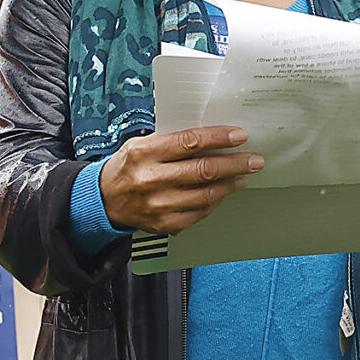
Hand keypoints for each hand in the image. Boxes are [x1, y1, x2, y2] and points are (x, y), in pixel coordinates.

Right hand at [98, 127, 263, 235]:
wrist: (105, 199)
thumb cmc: (128, 166)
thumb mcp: (141, 144)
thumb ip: (171, 142)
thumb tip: (212, 139)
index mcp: (143, 153)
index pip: (189, 142)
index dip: (218, 138)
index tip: (239, 135)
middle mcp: (150, 179)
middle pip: (203, 170)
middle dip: (235, 164)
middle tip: (254, 160)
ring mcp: (159, 205)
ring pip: (206, 194)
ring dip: (230, 184)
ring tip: (243, 176)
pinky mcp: (165, 224)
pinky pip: (200, 212)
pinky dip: (215, 201)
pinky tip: (223, 192)